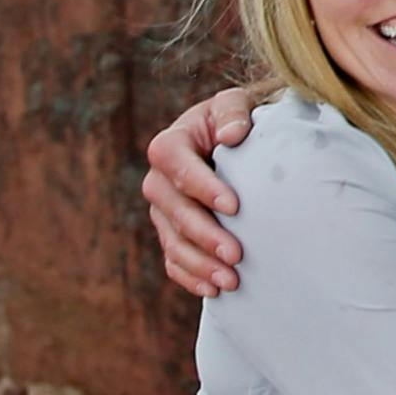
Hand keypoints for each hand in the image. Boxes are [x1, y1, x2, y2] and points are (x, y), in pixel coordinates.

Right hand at [142, 86, 264, 296]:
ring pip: (172, 241)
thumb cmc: (236, 120)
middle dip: (204, 234)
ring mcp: (162, 211)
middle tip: (236, 254)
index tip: (234, 206)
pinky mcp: (171, 234)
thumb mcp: (235, 104)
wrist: (234, 142)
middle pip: (173, 210)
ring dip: (200, 263)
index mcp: (170, 145)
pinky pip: (173, 260)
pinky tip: (214, 291)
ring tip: (231, 280)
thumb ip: (233, 112)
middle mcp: (158, 181)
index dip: (202, 186)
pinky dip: (191, 277)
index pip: (177, 165)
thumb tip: (232, 135)